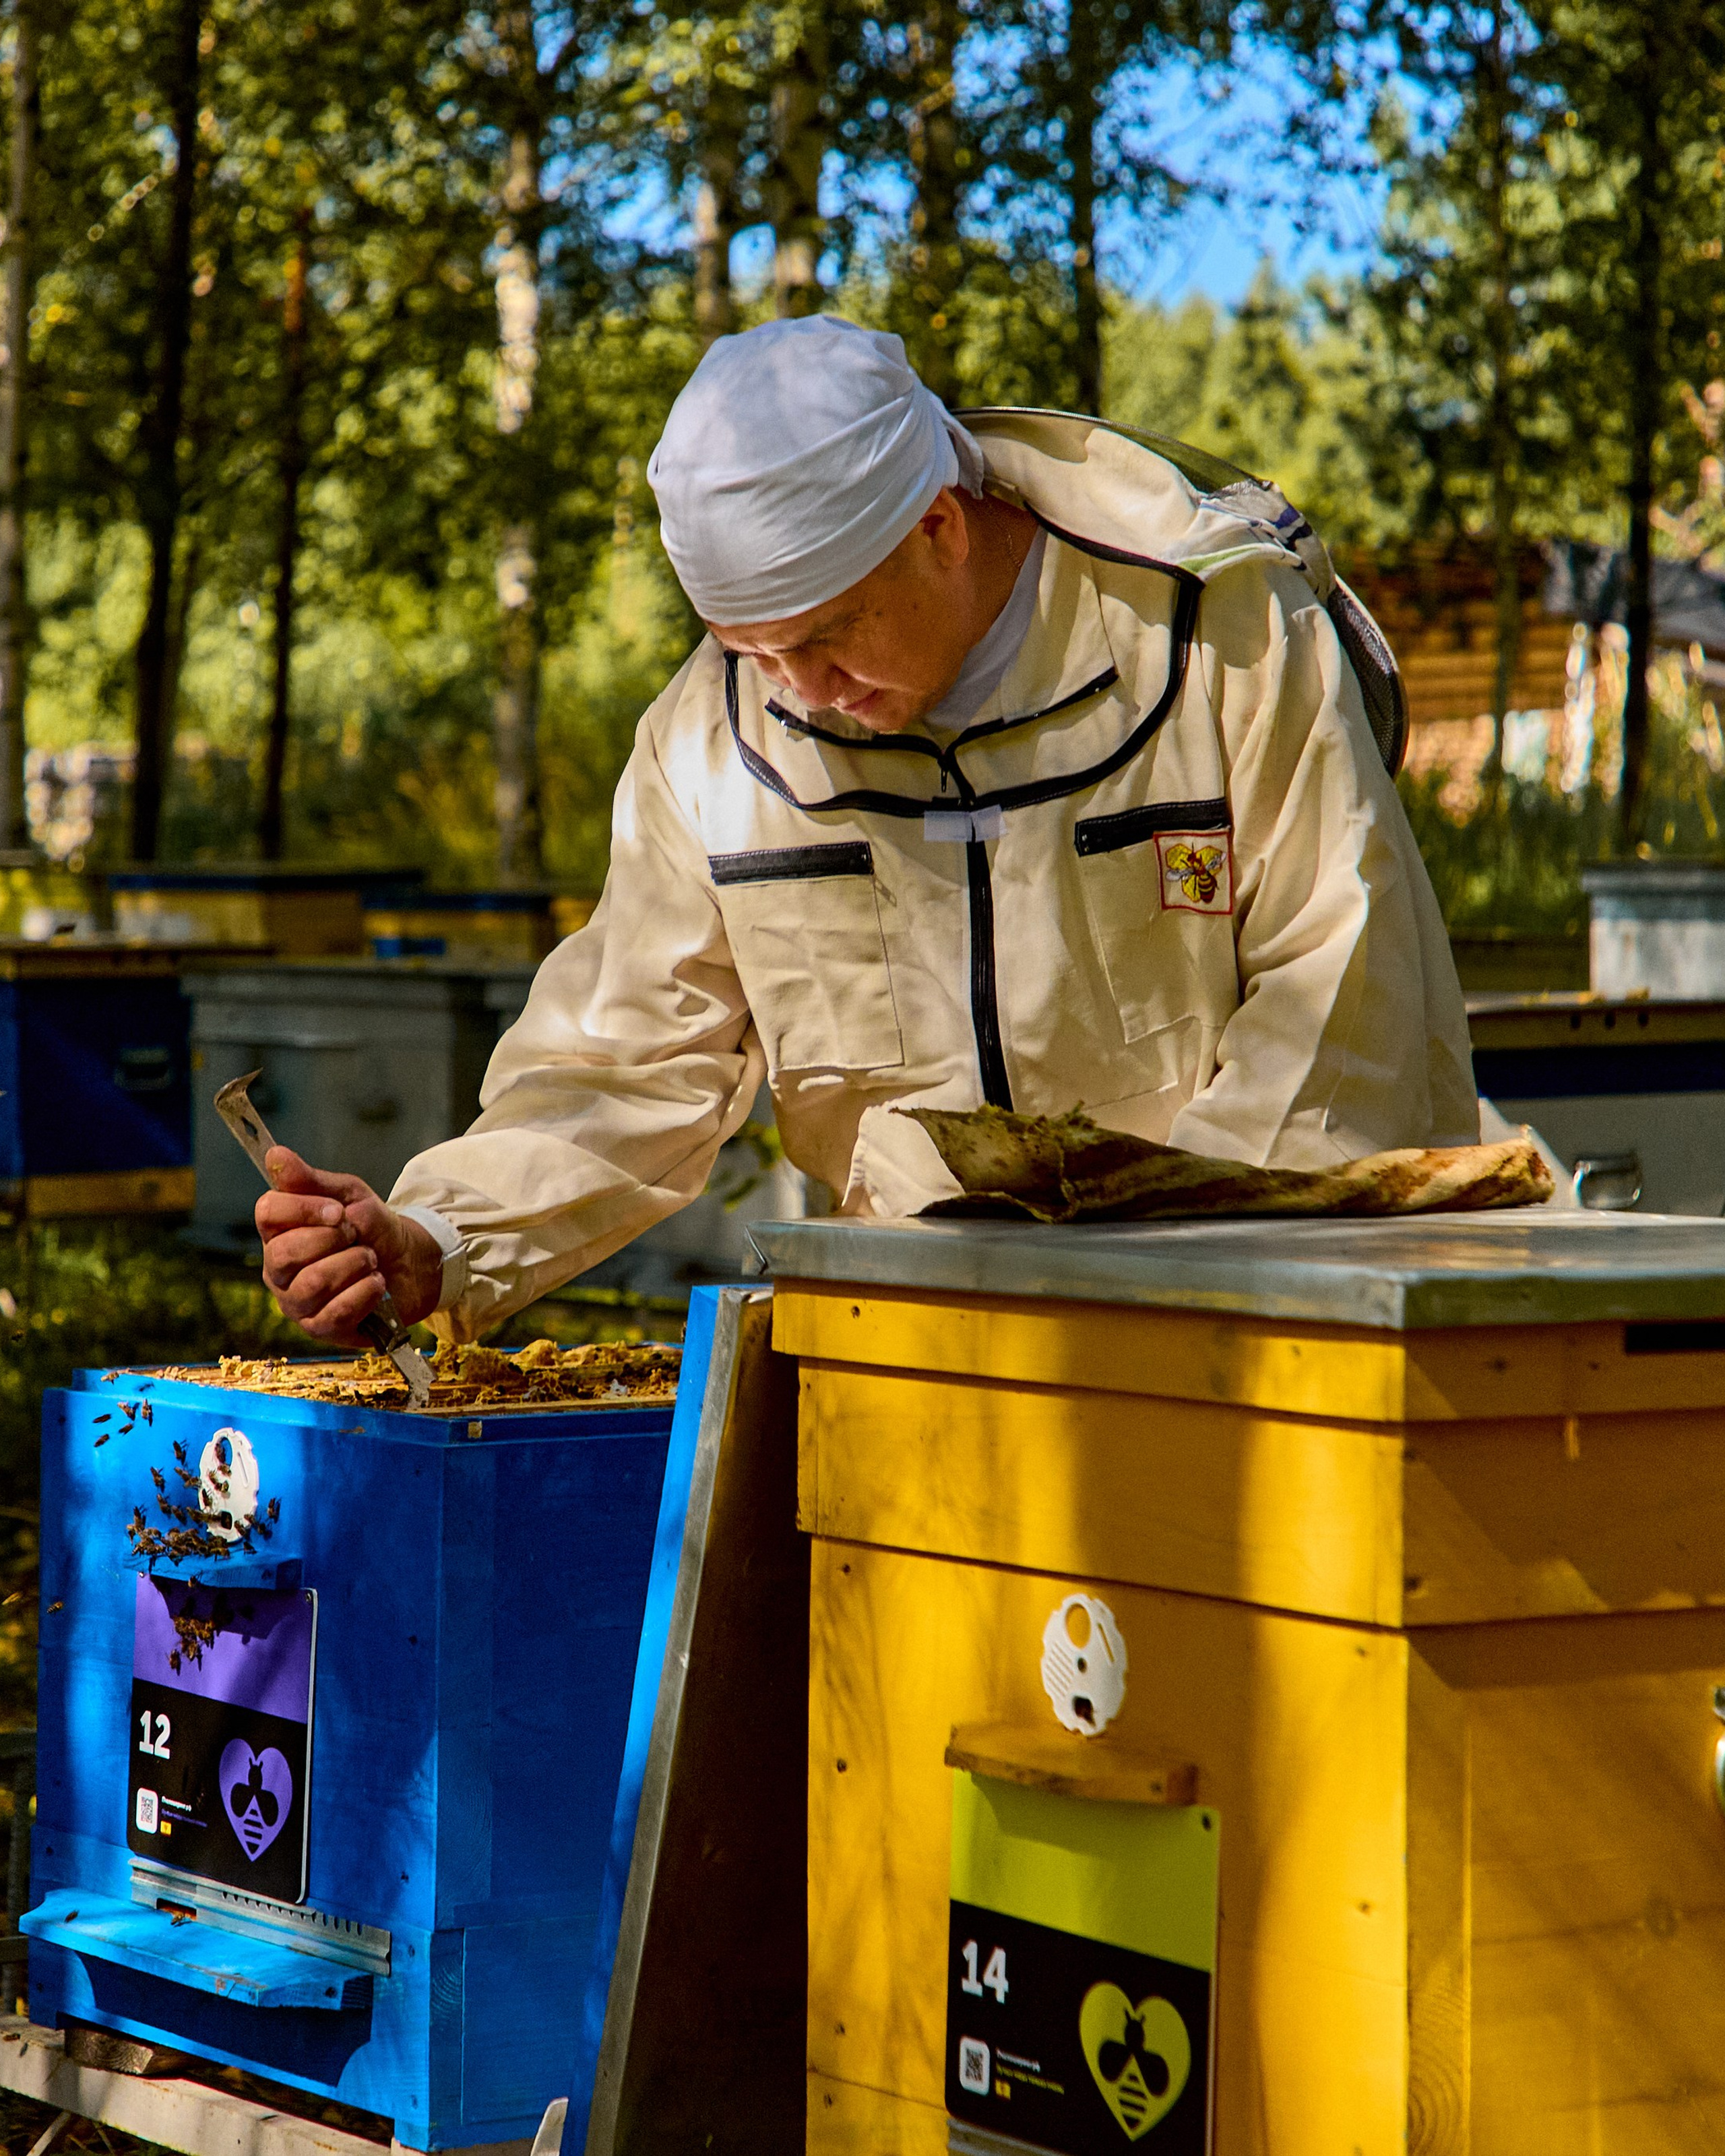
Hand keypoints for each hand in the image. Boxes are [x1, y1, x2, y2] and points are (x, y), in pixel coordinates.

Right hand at [256, 1148, 442, 1346]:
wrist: (410, 1262)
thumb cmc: (371, 1227)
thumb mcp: (348, 1195)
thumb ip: (311, 1179)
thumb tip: (275, 1155)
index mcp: (279, 1231)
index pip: (267, 1213)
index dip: (303, 1209)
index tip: (337, 1211)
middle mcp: (278, 1269)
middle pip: (282, 1253)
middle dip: (331, 1241)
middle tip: (357, 1236)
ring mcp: (295, 1302)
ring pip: (310, 1285)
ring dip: (352, 1266)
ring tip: (371, 1259)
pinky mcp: (319, 1329)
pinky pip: (333, 1314)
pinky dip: (363, 1294)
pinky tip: (376, 1284)